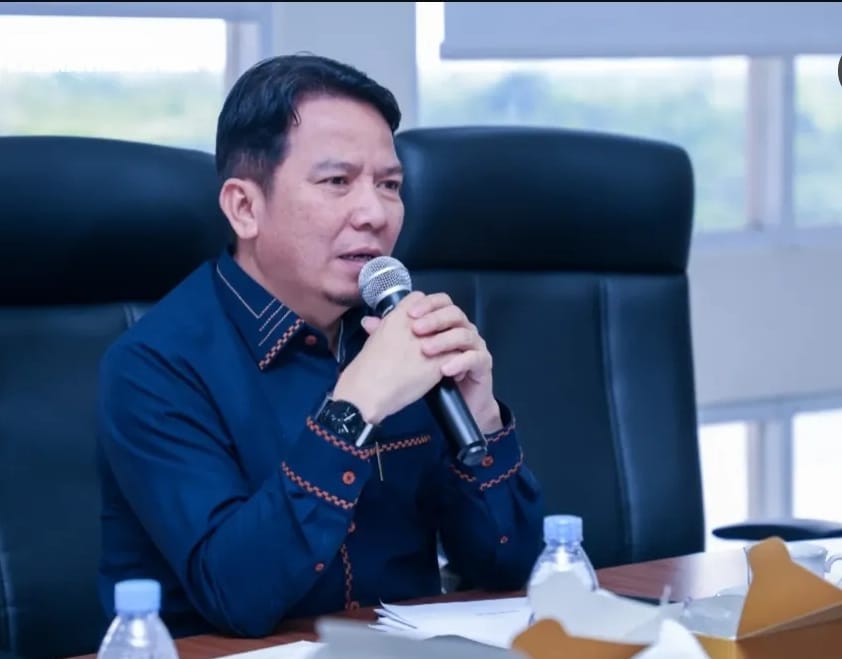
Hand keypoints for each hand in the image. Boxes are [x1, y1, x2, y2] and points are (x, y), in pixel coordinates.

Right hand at [332, 291, 451, 424]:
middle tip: (442, 338)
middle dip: (444, 325)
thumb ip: (378, 328)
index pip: (420, 298)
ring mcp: (429, 342)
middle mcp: (416, 326)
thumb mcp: (371, 340)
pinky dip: (457, 363)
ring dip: (453, 342)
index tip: (424, 320)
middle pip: (440, 313)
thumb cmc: (365, 369)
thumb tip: (370, 321)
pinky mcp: (438, 362)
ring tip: (448, 355)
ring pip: (453, 333)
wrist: (368, 390)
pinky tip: (451, 373)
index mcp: (397, 317)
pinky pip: (456, 355)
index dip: (425, 308)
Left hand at [359, 292, 502, 433]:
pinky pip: (475, 358)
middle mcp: (462, 330)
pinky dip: (460, 362)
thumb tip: (368, 322)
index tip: (410, 314)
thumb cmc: (431, 376)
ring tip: (426, 350)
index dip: (427, 304)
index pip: (441, 302)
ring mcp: (475, 346)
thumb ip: (391, 335)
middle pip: (455, 313)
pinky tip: (445, 369)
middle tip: (416, 330)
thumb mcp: (408, 354)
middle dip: (434, 319)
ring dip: (444, 340)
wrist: (455, 405)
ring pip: (465, 333)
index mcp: (446, 324)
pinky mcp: (482, 365)